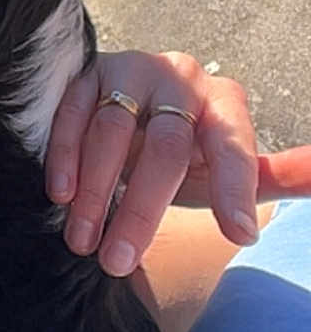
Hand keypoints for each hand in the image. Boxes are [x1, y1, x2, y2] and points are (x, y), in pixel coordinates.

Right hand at [46, 51, 310, 276]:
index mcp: (223, 102)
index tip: (238, 237)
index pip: (233, 147)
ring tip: (83, 241)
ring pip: (112, 131)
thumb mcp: (223, 168)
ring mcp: (130, 70)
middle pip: (165, 147)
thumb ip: (271, 177)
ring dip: (95, 191)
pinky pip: (73, 112)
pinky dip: (65, 155)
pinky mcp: (86, 72)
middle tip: (117, 261)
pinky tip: (61, 194)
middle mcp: (180, 78)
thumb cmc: (182, 152)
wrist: (126, 112)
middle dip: (141, 209)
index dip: (235, 191)